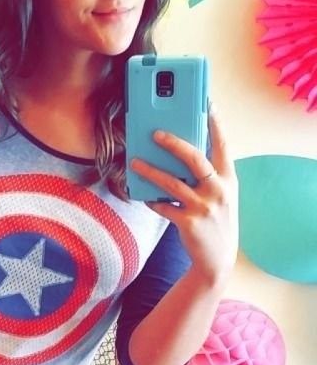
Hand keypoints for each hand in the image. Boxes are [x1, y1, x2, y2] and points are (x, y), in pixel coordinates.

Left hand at [129, 108, 238, 285]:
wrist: (218, 261)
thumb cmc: (216, 222)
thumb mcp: (220, 196)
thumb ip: (207, 176)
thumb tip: (180, 153)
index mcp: (229, 179)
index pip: (223, 145)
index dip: (215, 124)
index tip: (207, 103)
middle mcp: (219, 191)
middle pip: (195, 159)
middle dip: (174, 143)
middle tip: (155, 133)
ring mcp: (204, 207)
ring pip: (172, 182)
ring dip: (150, 171)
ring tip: (135, 161)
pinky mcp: (188, 222)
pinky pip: (163, 206)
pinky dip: (151, 200)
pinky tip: (143, 195)